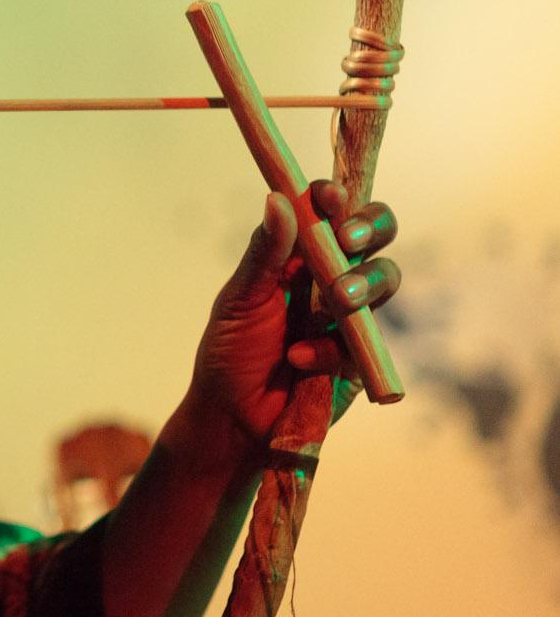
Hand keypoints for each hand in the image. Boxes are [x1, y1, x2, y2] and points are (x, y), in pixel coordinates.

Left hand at [184, 180, 399, 451]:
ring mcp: (350, 314)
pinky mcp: (362, 354)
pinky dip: (329, 348)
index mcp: (297, 256)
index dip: (335, 198)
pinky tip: (298, 358)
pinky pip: (365, 339)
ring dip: (363, 283)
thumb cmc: (230, 352)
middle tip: (347, 242)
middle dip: (369, 228)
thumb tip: (279, 198)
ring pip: (385, 278)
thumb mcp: (240, 300)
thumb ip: (263, 254)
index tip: (329, 198)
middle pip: (374, 234)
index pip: (328, 212)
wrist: (234, 418)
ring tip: (332, 302)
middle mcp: (330, 277)